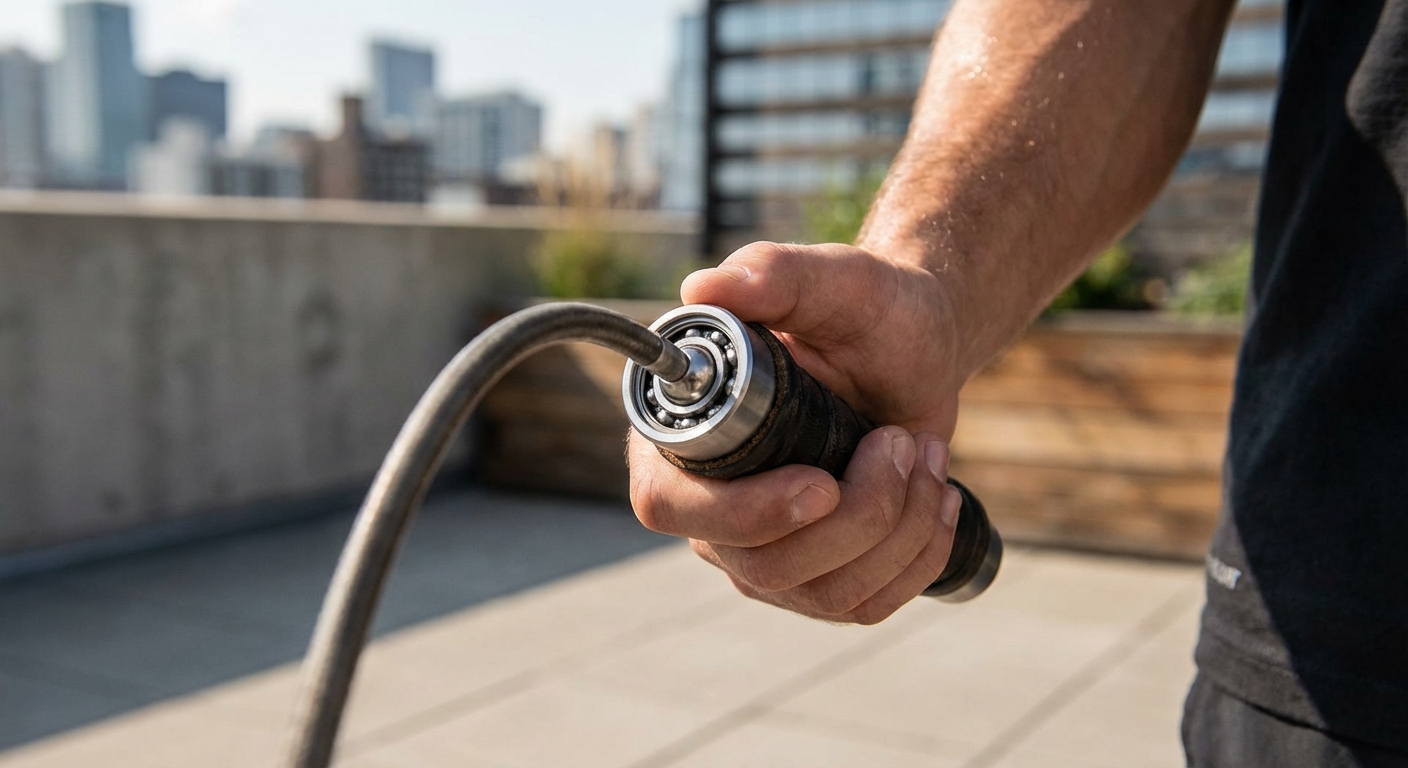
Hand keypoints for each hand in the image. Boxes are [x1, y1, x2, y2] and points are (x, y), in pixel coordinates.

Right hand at [627, 242, 964, 622]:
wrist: (917, 350)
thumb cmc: (865, 309)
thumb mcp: (829, 278)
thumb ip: (769, 273)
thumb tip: (703, 288)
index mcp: (684, 435)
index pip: (671, 505)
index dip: (743, 511)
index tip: (822, 483)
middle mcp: (709, 508)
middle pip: (762, 566)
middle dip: (857, 513)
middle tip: (901, 442)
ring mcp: (762, 555)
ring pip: (824, 594)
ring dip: (898, 528)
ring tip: (924, 455)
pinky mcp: (819, 582)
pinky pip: (865, 606)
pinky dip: (918, 556)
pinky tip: (936, 499)